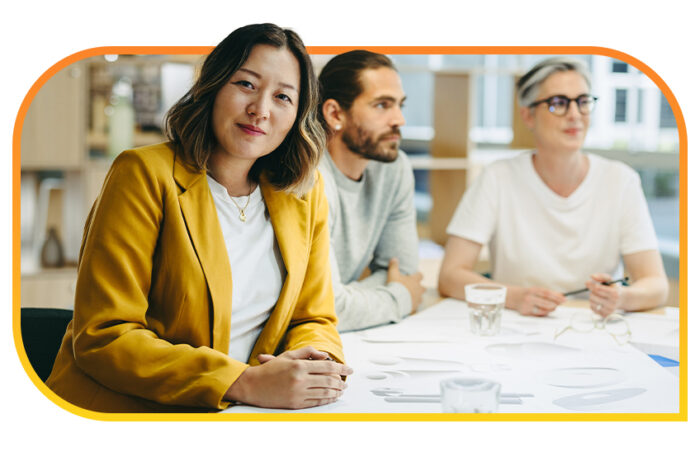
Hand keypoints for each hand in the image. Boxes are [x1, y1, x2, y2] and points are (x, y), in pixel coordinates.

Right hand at [225, 346, 352, 408]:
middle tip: (346, 382)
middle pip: (328, 380)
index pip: (327, 366)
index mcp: (299, 365)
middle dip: (340, 381)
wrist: (252, 386)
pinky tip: (331, 397)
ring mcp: (298, 392)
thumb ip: (307, 352)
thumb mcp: (288, 356)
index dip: (341, 368)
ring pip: (324, 392)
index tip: (350, 369)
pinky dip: (326, 400)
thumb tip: (325, 355)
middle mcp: (300, 379)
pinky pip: (316, 402)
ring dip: (336, 392)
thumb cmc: (270, 369)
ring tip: (341, 390)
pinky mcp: (295, 404)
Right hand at [386, 258, 424, 311]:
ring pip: (421, 298)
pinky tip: (407, 305)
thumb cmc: (395, 286)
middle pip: (424, 288)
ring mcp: (417, 299)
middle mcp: (418, 289)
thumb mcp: (393, 274)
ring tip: (410, 297)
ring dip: (417, 297)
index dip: (418, 275)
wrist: (395, 300)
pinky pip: (415, 306)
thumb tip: (394, 258)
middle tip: (414, 288)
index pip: (421, 275)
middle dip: (420, 288)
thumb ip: (394, 266)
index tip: (415, 275)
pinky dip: (412, 305)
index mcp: (414, 280)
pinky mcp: (414, 307)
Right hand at [509, 286, 565, 316]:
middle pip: (546, 303)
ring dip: (550, 310)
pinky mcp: (525, 312)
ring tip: (552, 307)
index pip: (547, 294)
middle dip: (555, 304)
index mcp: (533, 290)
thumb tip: (560, 296)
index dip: (557, 297)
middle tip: (559, 304)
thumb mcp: (535, 290)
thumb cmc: (525, 293)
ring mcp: (527, 305)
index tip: (564, 299)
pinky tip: (545, 310)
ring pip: (543, 310)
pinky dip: (544, 313)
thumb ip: (546, 293)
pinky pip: (538, 314)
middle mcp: (529, 297)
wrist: (510, 296)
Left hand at [586, 273, 622, 316]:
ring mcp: (609, 310)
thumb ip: (601, 276)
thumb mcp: (611, 280)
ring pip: (591, 302)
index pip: (597, 288)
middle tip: (596, 290)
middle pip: (593, 295)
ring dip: (592, 297)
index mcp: (614, 293)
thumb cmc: (614, 288)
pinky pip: (592, 308)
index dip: (591, 284)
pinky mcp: (605, 315)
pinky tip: (598, 302)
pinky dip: (593, 304)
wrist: (624, 299)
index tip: (587, 282)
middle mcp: (612, 303)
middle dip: (592, 291)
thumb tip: (591, 276)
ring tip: (598, 296)